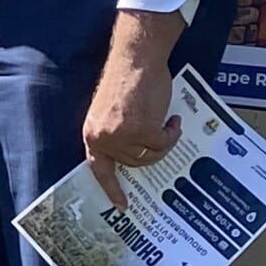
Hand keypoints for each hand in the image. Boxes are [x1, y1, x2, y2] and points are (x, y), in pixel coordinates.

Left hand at [83, 9, 184, 207]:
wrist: (136, 59)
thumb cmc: (127, 80)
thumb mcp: (111, 112)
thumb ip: (117, 133)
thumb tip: (135, 154)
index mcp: (92, 133)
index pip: (99, 169)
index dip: (111, 189)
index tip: (122, 206)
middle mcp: (103, 138)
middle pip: (134, 163)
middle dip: (151, 151)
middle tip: (161, 133)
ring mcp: (122, 136)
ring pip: (151, 155)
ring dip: (163, 142)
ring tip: (166, 123)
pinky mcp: (142, 130)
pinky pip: (164, 143)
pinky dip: (172, 133)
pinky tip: (171, 118)